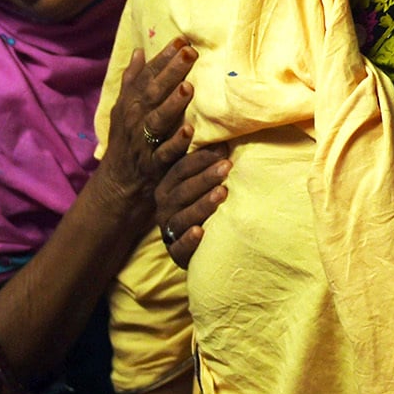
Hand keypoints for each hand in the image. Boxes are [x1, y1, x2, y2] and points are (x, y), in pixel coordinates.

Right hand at [99, 39, 196, 203]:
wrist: (118, 182)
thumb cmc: (126, 139)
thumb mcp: (124, 108)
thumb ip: (134, 80)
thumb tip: (139, 50)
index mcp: (132, 103)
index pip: (148, 75)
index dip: (164, 58)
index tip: (182, 40)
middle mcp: (135, 118)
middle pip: (153, 92)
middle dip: (171, 72)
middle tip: (190, 53)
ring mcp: (143, 141)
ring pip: (158, 119)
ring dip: (173, 104)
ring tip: (188, 87)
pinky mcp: (153, 164)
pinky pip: (165, 152)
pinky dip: (176, 142)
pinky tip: (189, 131)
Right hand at [155, 144, 230, 268]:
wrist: (208, 244)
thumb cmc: (211, 203)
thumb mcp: (207, 182)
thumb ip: (211, 163)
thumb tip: (226, 139)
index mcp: (169, 186)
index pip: (181, 169)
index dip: (200, 158)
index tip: (222, 148)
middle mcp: (166, 207)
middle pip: (182, 190)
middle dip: (205, 177)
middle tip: (227, 166)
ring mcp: (169, 231)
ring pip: (181, 217)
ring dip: (201, 205)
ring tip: (221, 194)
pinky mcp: (177, 254)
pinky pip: (179, 248)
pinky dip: (189, 240)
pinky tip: (200, 232)